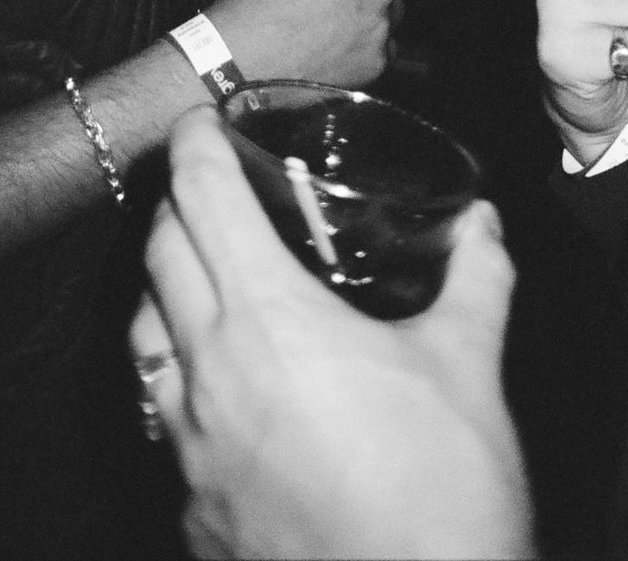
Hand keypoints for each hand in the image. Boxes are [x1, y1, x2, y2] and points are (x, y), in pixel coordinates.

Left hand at [131, 107, 535, 560]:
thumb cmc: (442, 491)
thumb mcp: (469, 366)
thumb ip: (474, 280)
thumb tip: (483, 225)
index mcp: (268, 318)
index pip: (204, 197)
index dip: (196, 144)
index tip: (201, 118)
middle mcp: (209, 372)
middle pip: (159, 253)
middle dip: (179, 205)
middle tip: (213, 188)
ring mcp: (189, 447)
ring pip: (144, 336)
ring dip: (165, 290)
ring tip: (207, 282)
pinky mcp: (192, 509)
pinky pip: (164, 421)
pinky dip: (181, 384)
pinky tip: (226, 395)